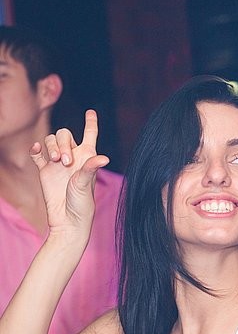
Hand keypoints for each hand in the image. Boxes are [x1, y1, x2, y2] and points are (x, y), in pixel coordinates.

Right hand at [30, 110, 108, 240]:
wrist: (67, 221)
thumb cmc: (82, 205)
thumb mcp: (87, 184)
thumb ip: (90, 168)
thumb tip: (104, 158)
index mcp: (87, 158)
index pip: (90, 134)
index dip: (90, 122)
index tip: (90, 112)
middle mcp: (73, 158)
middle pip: (65, 134)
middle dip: (64, 143)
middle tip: (66, 162)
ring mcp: (57, 163)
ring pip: (51, 140)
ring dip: (52, 146)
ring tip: (55, 160)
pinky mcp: (45, 171)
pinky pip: (37, 154)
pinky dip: (36, 149)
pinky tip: (37, 150)